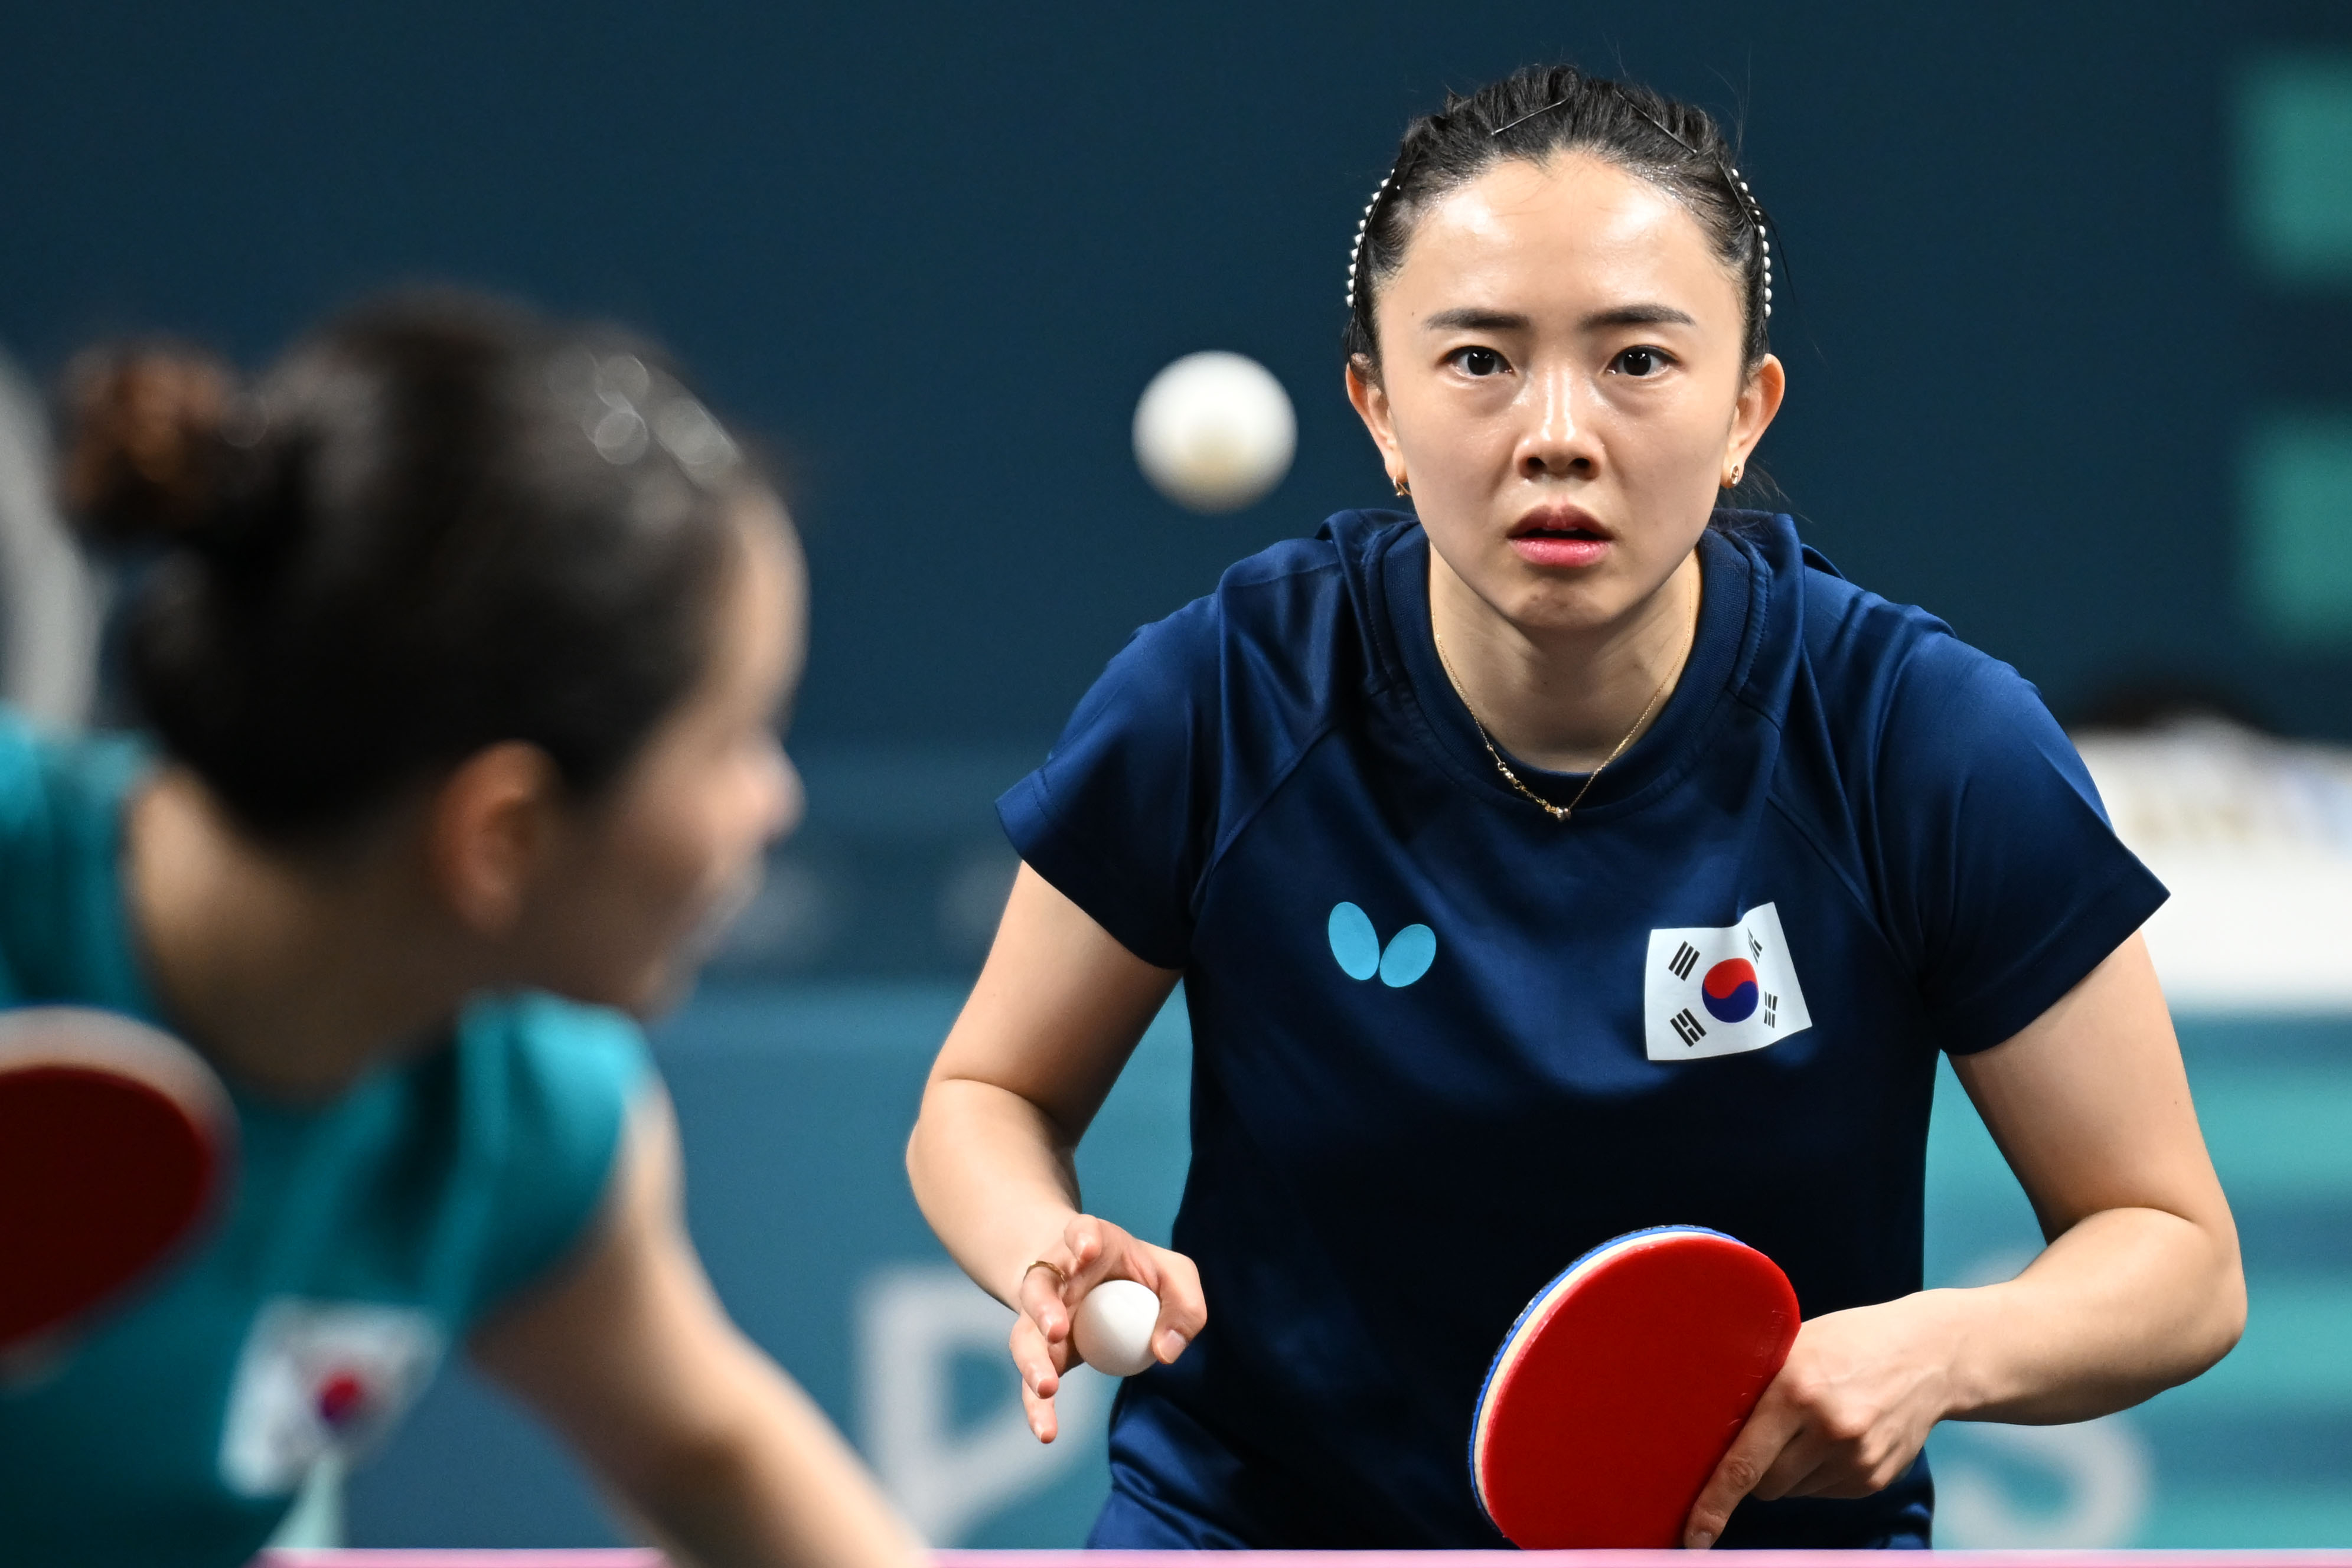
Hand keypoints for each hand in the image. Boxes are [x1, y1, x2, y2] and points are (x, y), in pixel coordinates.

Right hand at [1009, 1213, 1205, 1442]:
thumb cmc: (1137, 1273)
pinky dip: (1036, 1406)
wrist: (1092, 1278)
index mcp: (1091, 1243)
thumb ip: (1184, 1305)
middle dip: (1044, 1307)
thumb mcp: (1173, 1276)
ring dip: (1033, 1359)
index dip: (1081, 1238)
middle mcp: (1056, 1276)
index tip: (1087, 1250)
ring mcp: (1040, 1314)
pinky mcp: (1039, 1349)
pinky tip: (1046, 1431)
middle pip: (1039, 1287)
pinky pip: (1032, 1378)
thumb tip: (1166, 1352)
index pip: (1081, 1232)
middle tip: (1057, 1328)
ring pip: (1025, 1335)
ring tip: (1048, 1385)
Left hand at [1682, 1294, 1958, 1547]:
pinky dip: (1818, 1473)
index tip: (1693, 1535)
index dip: (1713, 1503)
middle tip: (1767, 1433)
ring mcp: (1856, 1460)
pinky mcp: (1874, 1479)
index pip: (1742, 1463)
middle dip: (1755, 1471)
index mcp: (1796, 1390)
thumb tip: (1708, 1432)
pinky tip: (1837, 1436)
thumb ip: (1758, 1386)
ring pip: (1792, 1490)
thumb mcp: (1796, 1346)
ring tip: (1814, 1423)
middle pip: (1765, 1484)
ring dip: (1790, 1469)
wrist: (1930, 1356)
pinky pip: (1822, 1491)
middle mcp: (1828, 1430)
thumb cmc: (1849, 1343)